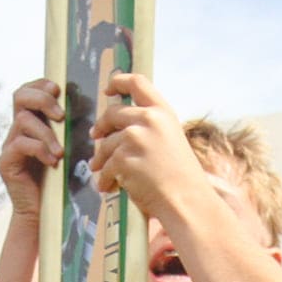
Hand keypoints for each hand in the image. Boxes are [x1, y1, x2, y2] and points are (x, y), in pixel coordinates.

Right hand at [0, 80, 64, 220]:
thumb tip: (90, 108)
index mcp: (31, 123)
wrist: (43, 212)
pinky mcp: (6, 162)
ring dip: (46, 132)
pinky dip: (39, 149)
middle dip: (42, 100)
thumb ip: (69, 130)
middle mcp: (17, 130)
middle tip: (61, 115)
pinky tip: (52, 161)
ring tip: (60, 151)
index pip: (27, 90)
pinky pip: (20, 144)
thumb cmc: (60, 181)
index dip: (40, 84)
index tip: (58, 89)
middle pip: (19, 96)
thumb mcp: (68, 149)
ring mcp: (9, 145)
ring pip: (22, 120)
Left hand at [89, 71, 208, 225]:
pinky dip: (105, 179)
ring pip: (105, 144)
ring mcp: (134, 139)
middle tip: (95, 135)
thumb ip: (149, 126)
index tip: (108, 90)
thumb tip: (118, 125)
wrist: (186, 199)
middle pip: (112, 113)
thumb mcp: (170, 138)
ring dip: (101, 159)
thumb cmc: (180, 175)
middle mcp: (149, 120)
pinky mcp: (123, 160)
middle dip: (101, 126)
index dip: (119, 82)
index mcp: (163, 112)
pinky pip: (106, 167)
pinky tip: (109, 187)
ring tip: (101, 171)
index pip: (137, 82)